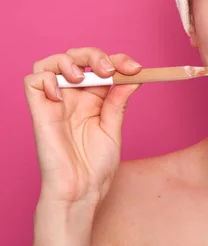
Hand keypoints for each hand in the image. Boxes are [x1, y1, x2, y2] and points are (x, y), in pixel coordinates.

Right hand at [24, 47, 141, 205]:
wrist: (82, 190)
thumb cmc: (96, 165)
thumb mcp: (113, 127)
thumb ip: (118, 101)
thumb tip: (133, 76)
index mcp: (94, 98)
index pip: (102, 65)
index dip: (118, 60)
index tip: (137, 69)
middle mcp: (73, 96)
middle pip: (76, 57)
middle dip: (95, 55)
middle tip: (110, 70)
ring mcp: (55, 102)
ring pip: (50, 63)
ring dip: (68, 61)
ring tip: (82, 78)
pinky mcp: (40, 112)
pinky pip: (33, 81)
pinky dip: (47, 77)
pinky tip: (61, 93)